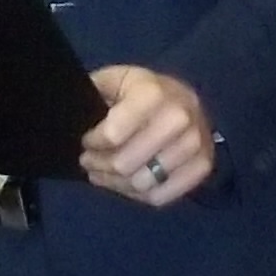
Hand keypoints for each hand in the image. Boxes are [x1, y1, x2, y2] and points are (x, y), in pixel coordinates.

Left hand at [80, 65, 211, 208]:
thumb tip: (72, 112)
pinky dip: (137, 196)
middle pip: (126, 164)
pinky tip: (126, 184)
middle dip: (99, 166)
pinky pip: (161, 196)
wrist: (184, 98)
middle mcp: (180, 117)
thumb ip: (93, 91)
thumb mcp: (114, 79)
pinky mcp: (203, 166)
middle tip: (89, 162)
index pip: (113, 134)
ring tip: (103, 174)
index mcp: (153, 92)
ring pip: (142, 183)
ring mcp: (196, 144)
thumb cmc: (139, 90)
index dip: (92, 143)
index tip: (87, 141)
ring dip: (115, 183)